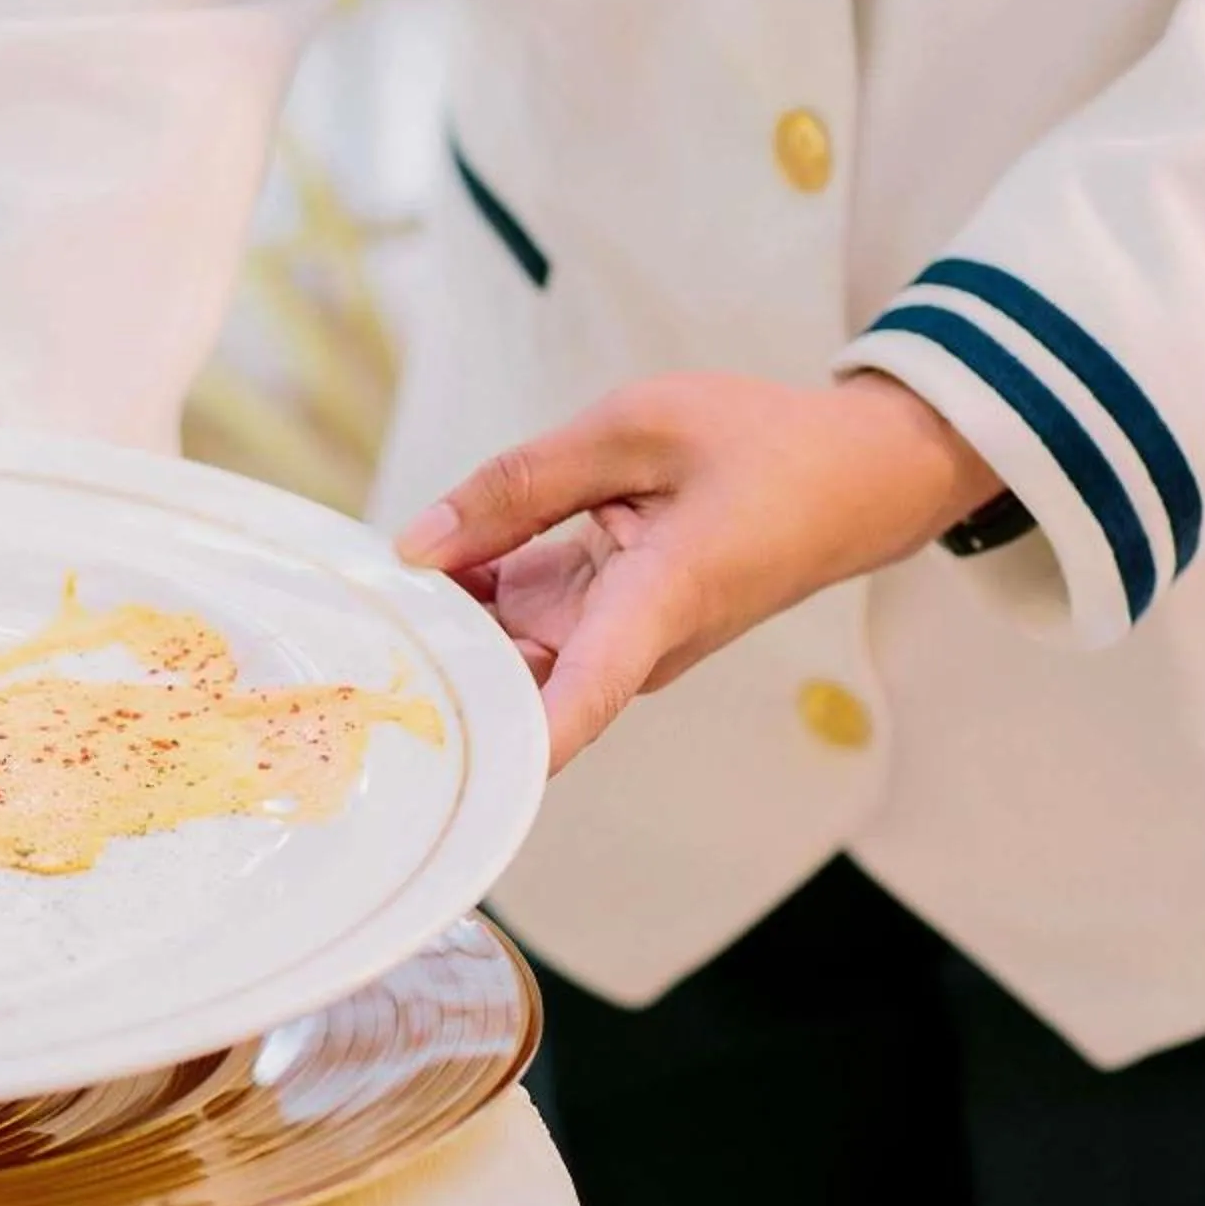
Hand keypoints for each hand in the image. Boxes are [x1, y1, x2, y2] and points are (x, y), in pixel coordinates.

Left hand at [397, 372, 1002, 771]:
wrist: (859, 476)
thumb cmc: (766, 446)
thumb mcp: (635, 428)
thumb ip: (520, 481)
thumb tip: (417, 545)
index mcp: (656, 599)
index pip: (581, 693)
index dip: (514, 744)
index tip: (453, 778)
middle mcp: (633, 645)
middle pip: (513, 682)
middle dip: (434, 664)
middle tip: (346, 626)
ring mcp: (620, 642)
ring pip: (510, 655)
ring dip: (451, 626)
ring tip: (374, 585)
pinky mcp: (611, 626)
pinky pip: (527, 627)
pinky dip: (480, 599)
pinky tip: (433, 561)